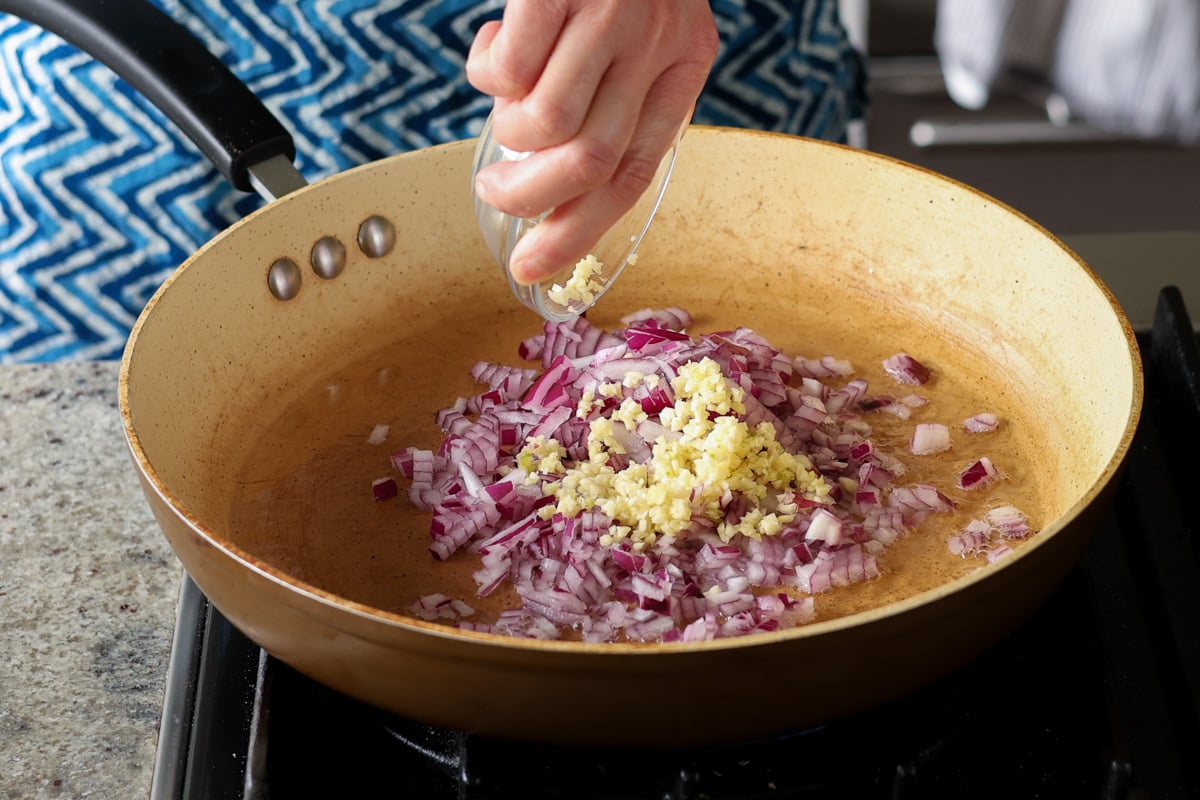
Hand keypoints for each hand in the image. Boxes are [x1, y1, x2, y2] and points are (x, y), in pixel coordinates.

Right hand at [467, 0, 717, 284]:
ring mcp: (611, 13)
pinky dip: (487, 73)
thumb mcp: (642, 32)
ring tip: (498, 108)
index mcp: (684, 63)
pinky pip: (510, 68)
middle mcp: (656, 42)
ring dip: (508, 135)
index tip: (533, 268)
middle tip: (496, 195)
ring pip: (550, 123)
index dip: (579, 230)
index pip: (636, 173)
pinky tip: (492, 45)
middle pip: (592, 161)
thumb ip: (612, 94)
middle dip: (531, 200)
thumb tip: (546, 173)